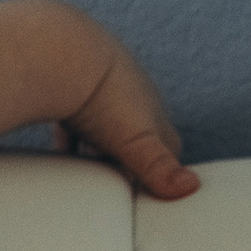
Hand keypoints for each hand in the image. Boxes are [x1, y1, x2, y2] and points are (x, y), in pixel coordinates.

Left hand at [51, 23, 199, 199]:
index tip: (151, 195)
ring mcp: (99, 87)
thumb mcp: (134, 140)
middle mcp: (129, 94)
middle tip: (118, 189)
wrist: (61, 54)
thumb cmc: (102, 98)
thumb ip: (158, 167)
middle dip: (132, 160)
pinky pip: (72, 117)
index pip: (169, 144)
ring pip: (105, 125)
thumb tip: (192, 187)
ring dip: (97, 149)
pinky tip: (57, 155)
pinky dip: (68, 137)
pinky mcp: (68, 85)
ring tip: (87, 175)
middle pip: (138, 134)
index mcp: (150, 109)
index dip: (163, 170)